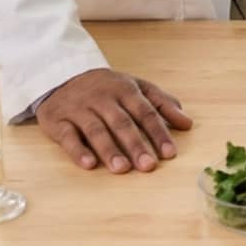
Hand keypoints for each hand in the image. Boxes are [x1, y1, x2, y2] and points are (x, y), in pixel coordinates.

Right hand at [37, 68, 192, 172]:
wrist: (61, 76)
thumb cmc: (106, 87)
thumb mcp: (136, 87)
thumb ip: (162, 103)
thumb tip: (187, 123)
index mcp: (125, 90)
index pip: (146, 112)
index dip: (158, 133)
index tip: (169, 153)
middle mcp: (103, 98)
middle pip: (122, 123)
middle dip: (136, 145)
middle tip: (148, 166)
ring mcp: (80, 109)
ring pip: (96, 130)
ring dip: (110, 150)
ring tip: (122, 169)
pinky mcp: (58, 120)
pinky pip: (68, 136)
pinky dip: (78, 150)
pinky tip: (89, 164)